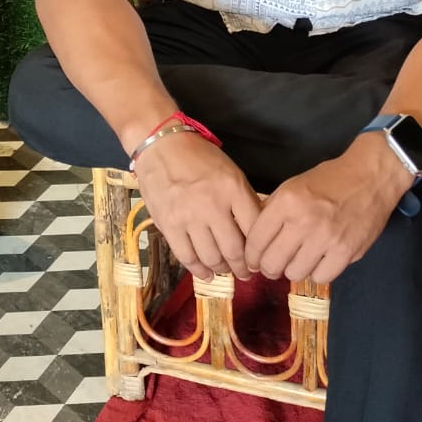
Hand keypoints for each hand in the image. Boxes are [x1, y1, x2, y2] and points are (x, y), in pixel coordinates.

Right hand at [133, 131, 260, 281]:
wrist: (162, 147)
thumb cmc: (200, 158)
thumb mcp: (231, 172)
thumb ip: (244, 200)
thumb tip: (256, 232)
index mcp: (233, 189)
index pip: (254, 230)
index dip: (259, 250)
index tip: (259, 259)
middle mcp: (212, 206)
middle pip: (234, 250)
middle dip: (242, 267)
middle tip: (245, 273)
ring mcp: (188, 217)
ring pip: (211, 257)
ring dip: (222, 269)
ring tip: (226, 270)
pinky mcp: (168, 225)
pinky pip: (186, 257)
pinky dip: (199, 270)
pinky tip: (206, 274)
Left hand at [244, 133, 413, 285]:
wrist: (370, 177)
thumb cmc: (330, 179)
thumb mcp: (293, 185)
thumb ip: (272, 210)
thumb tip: (253, 238)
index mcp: (287, 202)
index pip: (256, 241)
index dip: (251, 255)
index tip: (254, 260)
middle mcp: (304, 221)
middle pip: (272, 263)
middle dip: (269, 267)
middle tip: (274, 265)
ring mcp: (326, 238)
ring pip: (294, 274)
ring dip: (294, 270)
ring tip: (299, 260)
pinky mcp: (346, 252)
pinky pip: (321, 278)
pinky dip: (317, 273)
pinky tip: (319, 261)